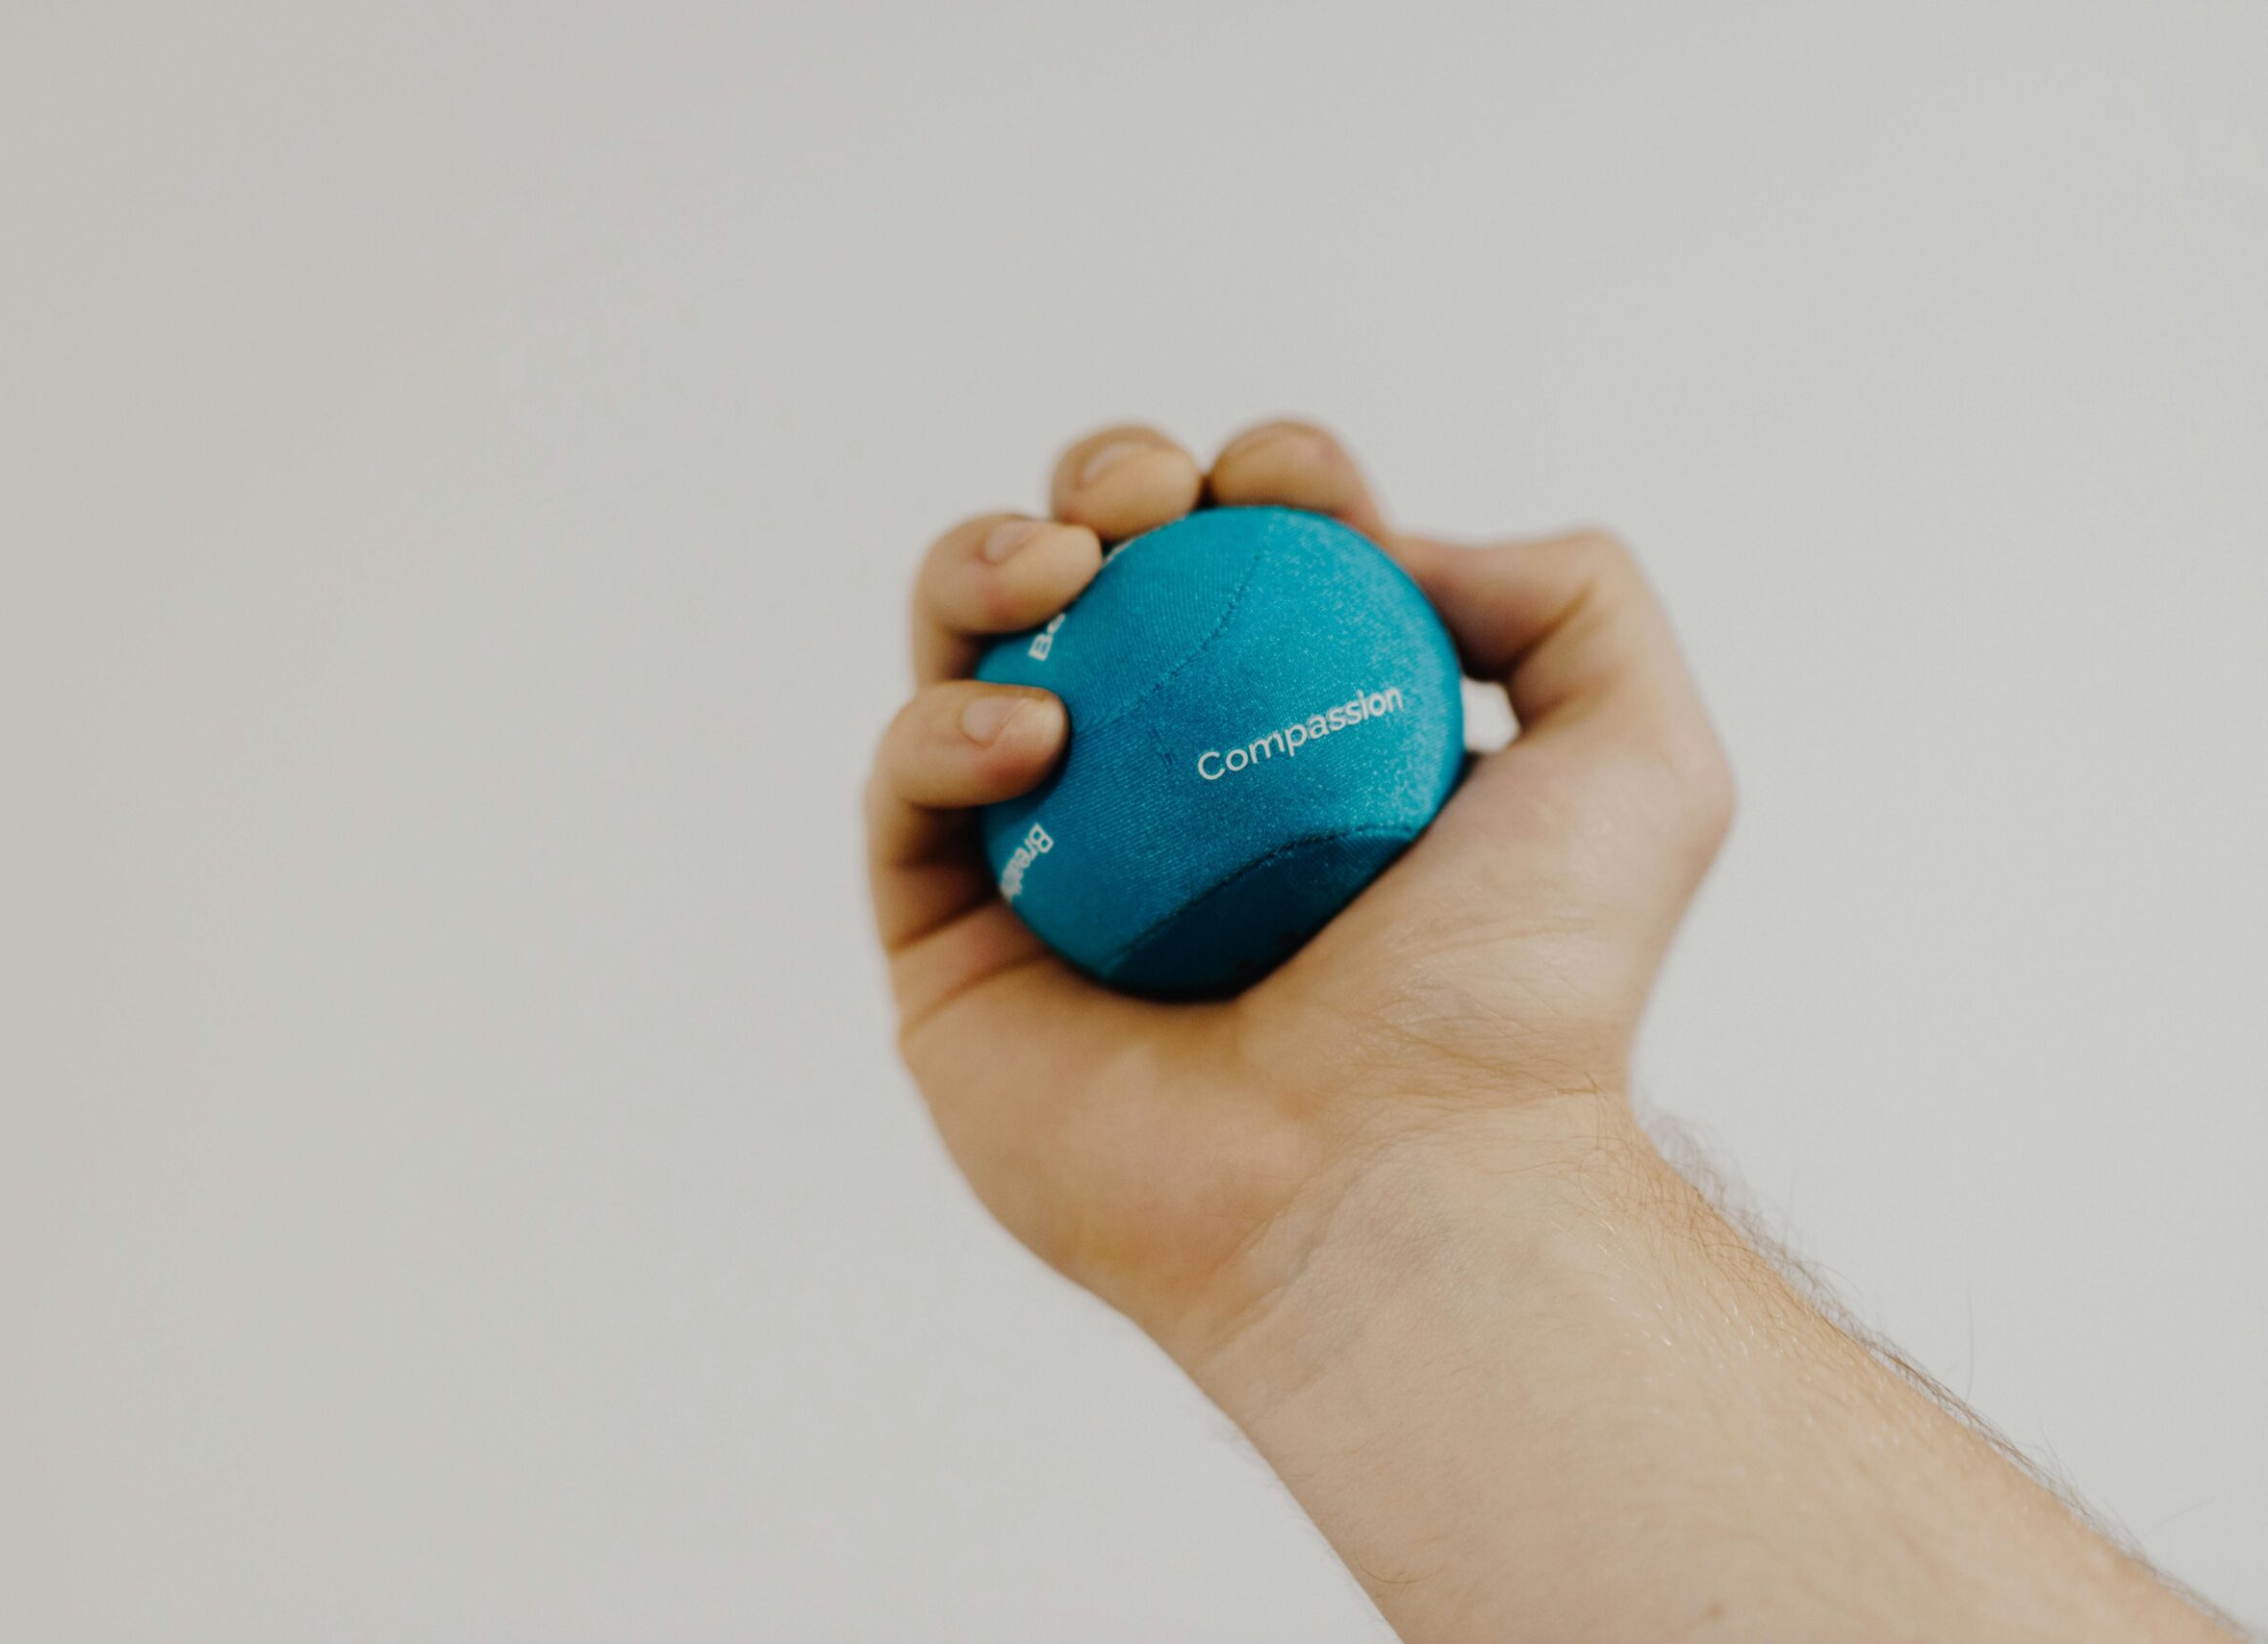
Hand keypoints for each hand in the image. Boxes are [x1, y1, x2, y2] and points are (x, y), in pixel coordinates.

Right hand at [865, 420, 1732, 1358]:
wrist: (1405, 1185)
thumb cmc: (1525, 999)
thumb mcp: (1635, 756)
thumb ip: (1569, 596)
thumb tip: (1389, 550)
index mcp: (1305, 754)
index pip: (1248, 567)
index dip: (1257, 485)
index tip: (1292, 485)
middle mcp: (1169, 806)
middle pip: (1093, 587)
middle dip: (1104, 488)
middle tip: (1146, 500)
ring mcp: (1050, 879)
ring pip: (966, 661)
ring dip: (986, 565)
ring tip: (1062, 567)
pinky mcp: (951, 960)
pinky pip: (903, 803)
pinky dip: (941, 729)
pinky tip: (1033, 733)